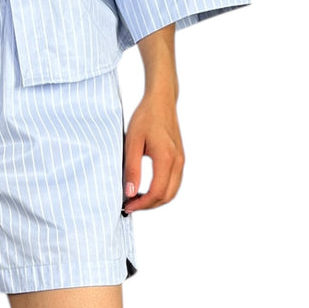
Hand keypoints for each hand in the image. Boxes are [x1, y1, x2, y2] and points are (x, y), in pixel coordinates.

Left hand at [122, 90, 184, 212]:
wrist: (161, 101)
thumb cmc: (146, 118)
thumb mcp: (132, 142)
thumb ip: (131, 169)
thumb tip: (130, 192)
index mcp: (166, 158)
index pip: (157, 192)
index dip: (142, 204)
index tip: (127, 206)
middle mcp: (177, 162)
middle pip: (167, 196)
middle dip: (148, 205)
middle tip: (130, 205)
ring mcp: (181, 160)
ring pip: (172, 192)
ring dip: (155, 200)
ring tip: (136, 199)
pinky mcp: (180, 158)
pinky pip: (174, 182)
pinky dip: (161, 191)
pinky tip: (146, 189)